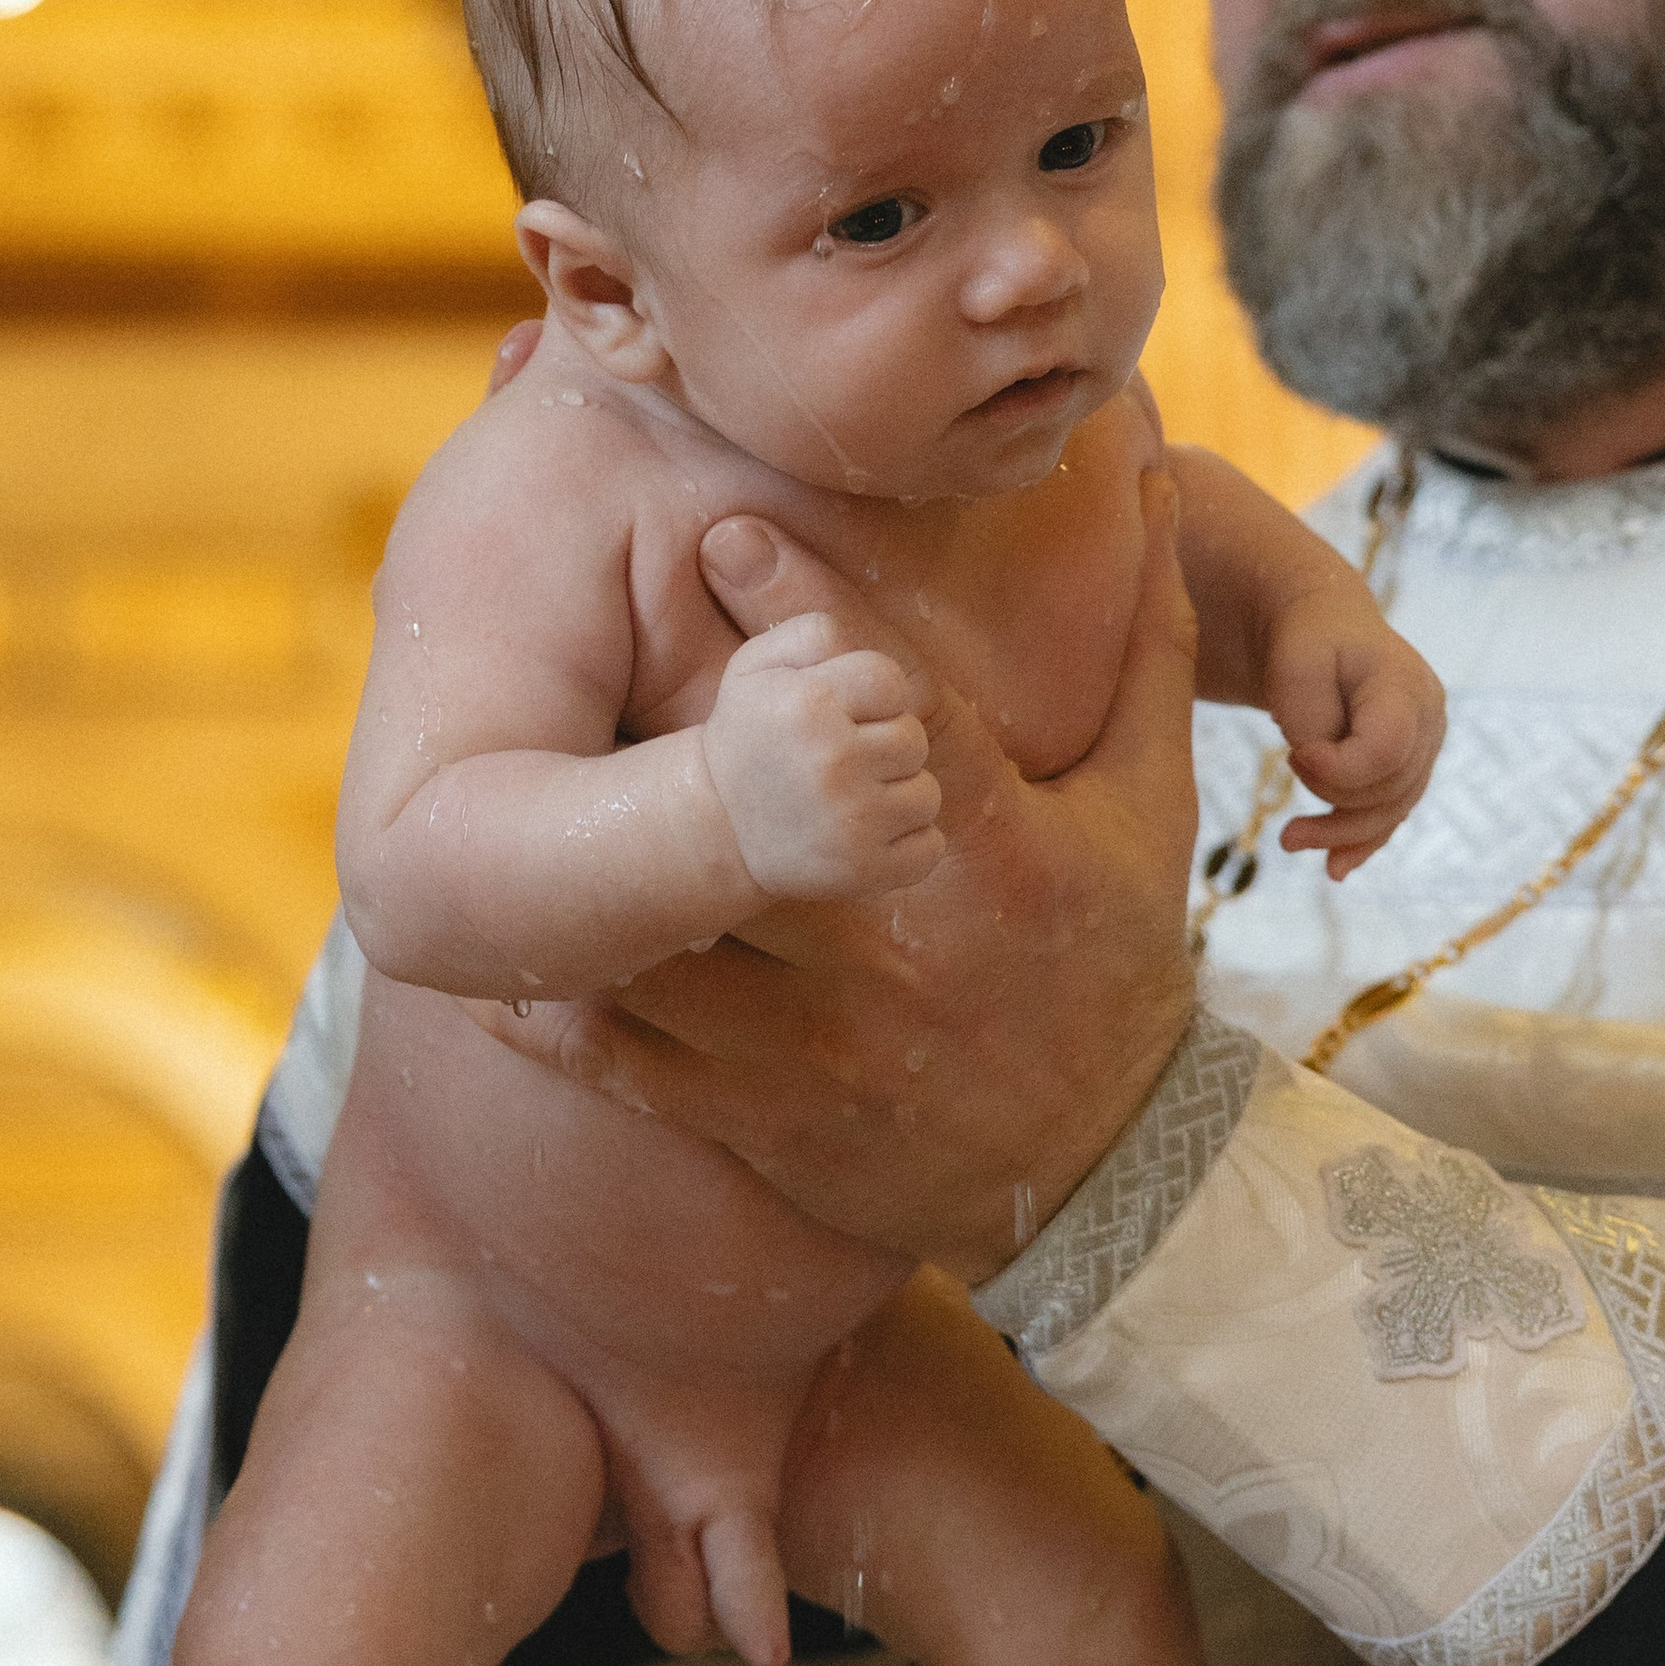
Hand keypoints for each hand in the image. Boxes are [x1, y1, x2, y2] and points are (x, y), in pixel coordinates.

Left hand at [459, 472, 1200, 1279]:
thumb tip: (1162, 486)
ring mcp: (812, 1041)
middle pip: (747, 817)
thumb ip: (1148, 650)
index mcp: (991, 854)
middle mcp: (891, 945)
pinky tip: (503, 938)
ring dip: (580, 861)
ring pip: (658, 935)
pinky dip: (547, 1002)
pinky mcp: (756, 1115)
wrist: (1108, 1179)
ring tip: (512, 779)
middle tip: (582, 641)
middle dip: (662, 728)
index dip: (800, 615)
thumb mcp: (1150, 809)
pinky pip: (621, 1055)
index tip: (723, 532)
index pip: (888, 714)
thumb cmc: (1115, 965)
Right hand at [701, 616, 942, 899]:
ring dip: (898, 796)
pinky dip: (909, 845)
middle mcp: (834, 761)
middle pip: (914, 739)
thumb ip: (813, 631)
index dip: (875, 698)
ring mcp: (852, 821)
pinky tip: (867, 837)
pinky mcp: (864, 871)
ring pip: (927, 795)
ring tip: (853, 800)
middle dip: (886, 748)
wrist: (716, 828)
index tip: (848, 717)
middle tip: (844, 763)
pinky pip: (930, 848)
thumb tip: (859, 643)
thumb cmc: (748, 736)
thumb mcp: (755, 666)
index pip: (890, 682)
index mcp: (809, 704)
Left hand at [1265, 586, 1446, 877]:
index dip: (1338, 770)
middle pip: (1390, 788)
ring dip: (1340, 833)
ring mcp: (1425, 745)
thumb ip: (1312, 724)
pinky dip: (1362, 842)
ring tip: (1288, 841)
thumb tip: (1322, 777)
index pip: (1385, 751)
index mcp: (1406, 684)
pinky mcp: (1410, 766)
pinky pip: (1390, 813)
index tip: (1294, 755)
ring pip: (1391, 809)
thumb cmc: (1304, 644)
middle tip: (1285, 773)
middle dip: (1333, 802)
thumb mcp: (1295, 669)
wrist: (1321, 626)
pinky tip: (1334, 867)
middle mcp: (1429, 717)